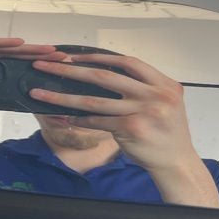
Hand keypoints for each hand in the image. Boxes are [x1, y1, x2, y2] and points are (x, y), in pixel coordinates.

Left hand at [28, 53, 198, 171]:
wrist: (177, 162)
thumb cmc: (167, 133)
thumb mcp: (163, 103)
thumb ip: (141, 88)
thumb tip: (101, 76)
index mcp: (163, 84)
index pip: (127, 62)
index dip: (97, 57)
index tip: (73, 56)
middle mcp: (155, 95)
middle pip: (104, 77)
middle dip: (70, 70)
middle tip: (46, 65)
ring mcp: (143, 112)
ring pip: (94, 101)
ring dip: (63, 97)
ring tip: (41, 93)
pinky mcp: (131, 129)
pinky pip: (98, 121)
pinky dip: (80, 119)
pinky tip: (64, 117)